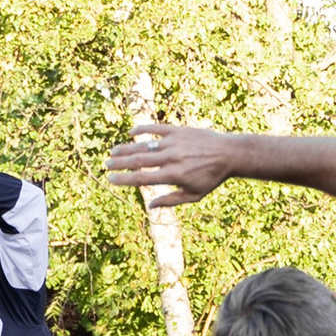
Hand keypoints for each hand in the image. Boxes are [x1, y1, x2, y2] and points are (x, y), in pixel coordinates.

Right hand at [104, 123, 252, 208]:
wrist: (229, 154)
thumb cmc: (212, 178)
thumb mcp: (194, 195)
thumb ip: (171, 200)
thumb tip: (150, 207)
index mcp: (173, 175)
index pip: (142, 178)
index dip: (123, 179)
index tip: (110, 179)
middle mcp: (171, 158)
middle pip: (138, 160)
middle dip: (119, 163)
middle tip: (106, 164)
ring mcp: (174, 142)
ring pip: (144, 145)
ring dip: (126, 148)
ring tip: (113, 151)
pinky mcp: (178, 130)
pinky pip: (156, 128)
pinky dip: (142, 130)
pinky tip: (131, 133)